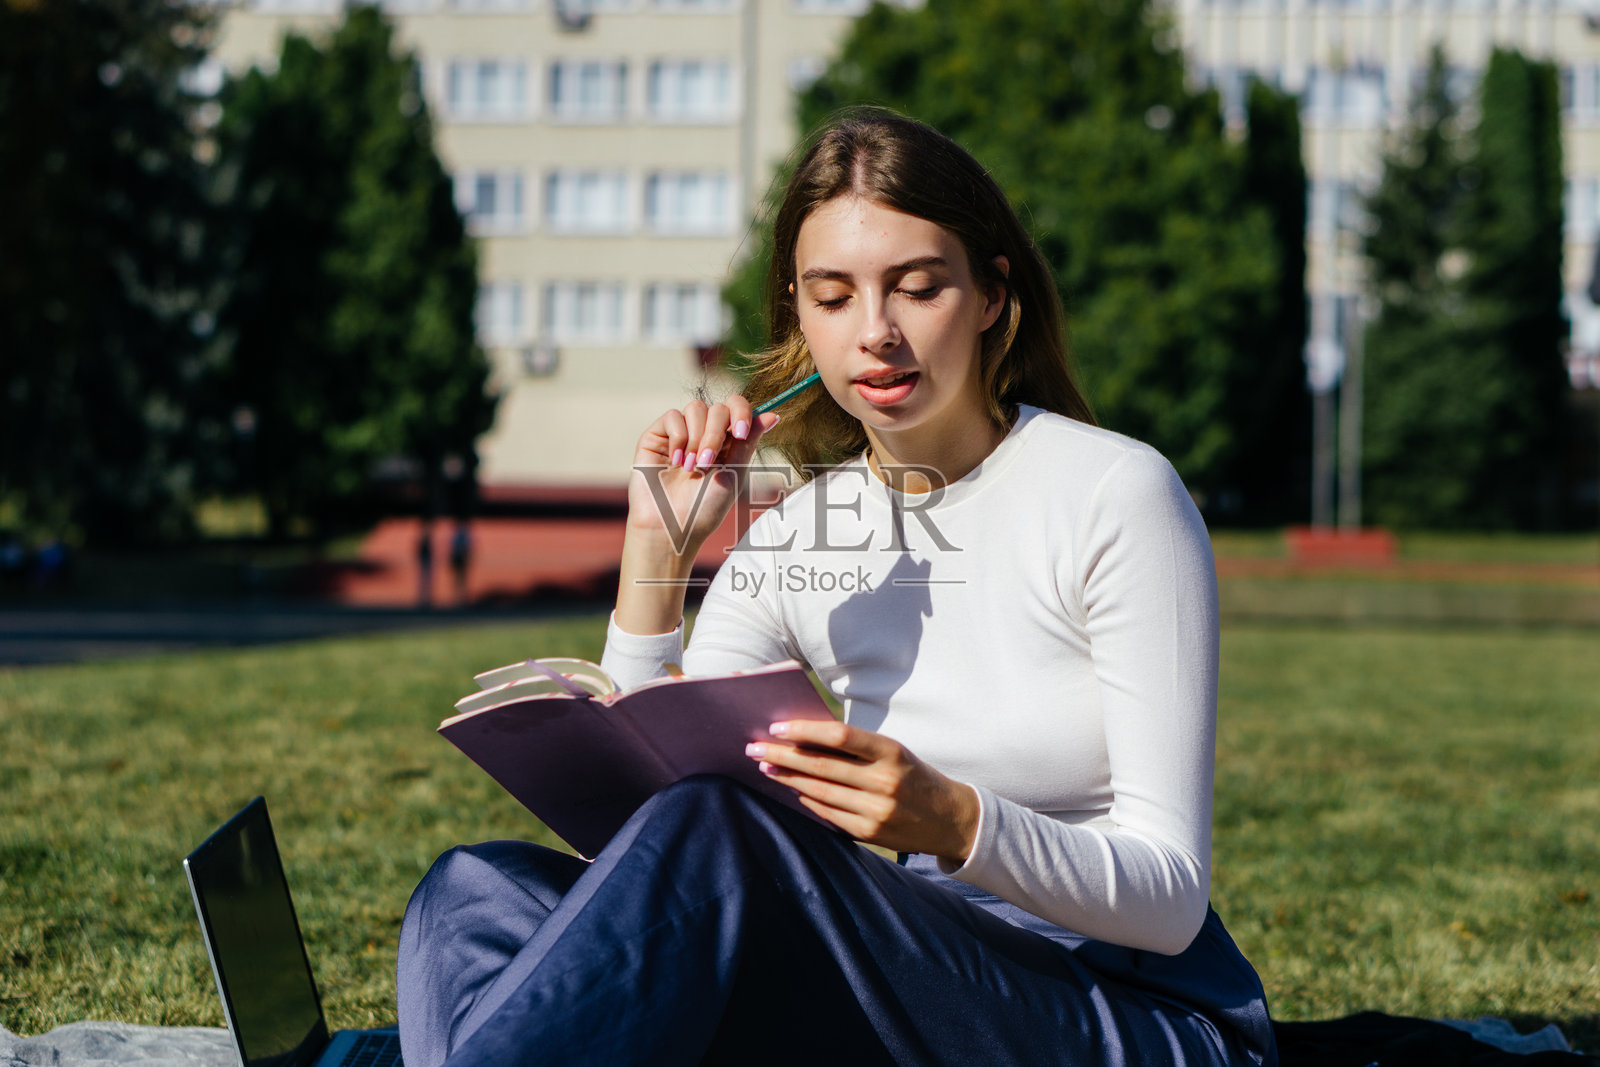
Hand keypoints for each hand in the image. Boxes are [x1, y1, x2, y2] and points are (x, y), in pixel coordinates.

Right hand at [626, 395, 778, 556]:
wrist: (671, 527)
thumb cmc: (704, 509)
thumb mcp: (733, 474)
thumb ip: (749, 442)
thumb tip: (772, 415)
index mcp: (727, 442)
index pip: (737, 407)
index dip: (741, 412)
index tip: (740, 433)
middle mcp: (704, 433)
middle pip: (718, 408)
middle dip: (715, 434)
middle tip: (706, 463)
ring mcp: (681, 433)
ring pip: (695, 408)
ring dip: (696, 438)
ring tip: (690, 468)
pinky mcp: (657, 435)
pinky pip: (673, 416)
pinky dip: (678, 437)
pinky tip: (675, 461)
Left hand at [746, 719, 979, 861]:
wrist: (950, 819)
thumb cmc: (914, 776)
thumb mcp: (894, 753)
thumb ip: (856, 747)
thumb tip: (805, 737)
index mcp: (891, 752)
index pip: (840, 735)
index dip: (805, 730)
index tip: (777, 727)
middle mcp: (884, 781)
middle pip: (822, 765)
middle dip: (783, 756)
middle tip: (754, 748)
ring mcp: (877, 810)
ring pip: (820, 791)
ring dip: (788, 779)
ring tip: (766, 767)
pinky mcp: (870, 832)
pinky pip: (828, 814)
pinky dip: (807, 800)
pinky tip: (792, 790)